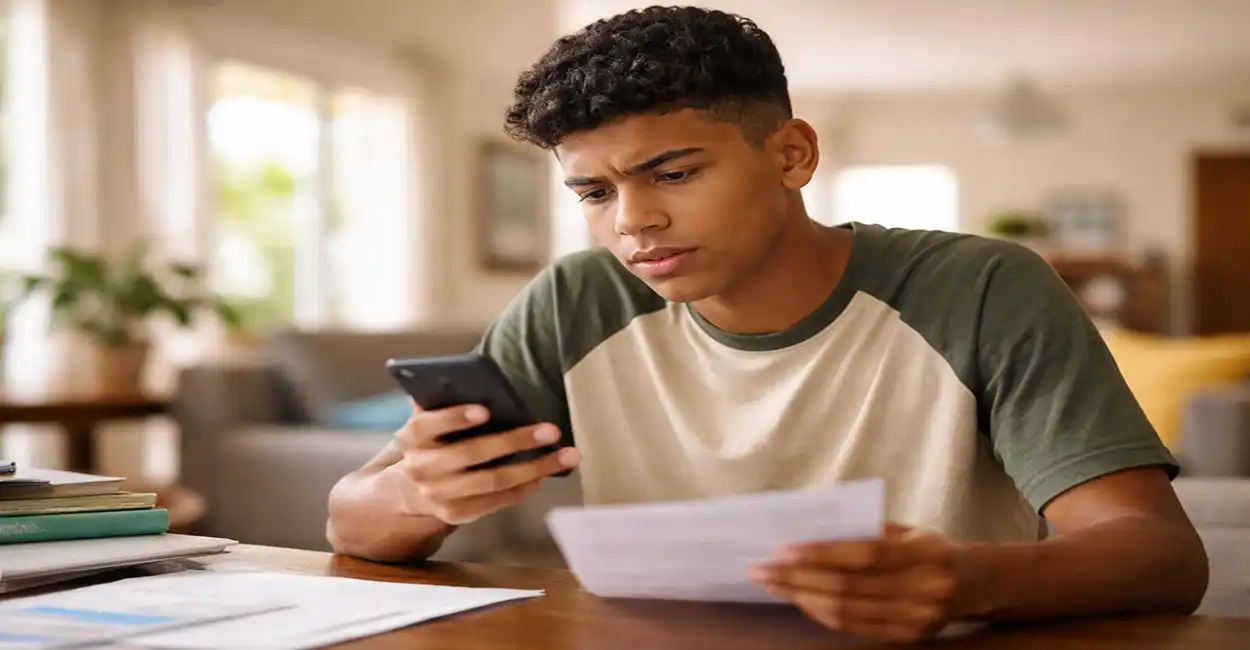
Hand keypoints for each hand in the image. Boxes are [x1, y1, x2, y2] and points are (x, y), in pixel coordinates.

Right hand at [391, 402, 580, 524]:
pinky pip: (497, 501)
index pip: (428, 424)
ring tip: (567, 455)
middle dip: (514, 441)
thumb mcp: (429, 420)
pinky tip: (544, 474)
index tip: (485, 409)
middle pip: (471, 454)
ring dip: (534, 468)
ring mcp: (438, 495)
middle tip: (551, 430)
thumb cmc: (432, 442)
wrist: (410, 489)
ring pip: (492, 481)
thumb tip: (466, 379)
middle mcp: (421, 468)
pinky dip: (523, 487)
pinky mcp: (456, 514)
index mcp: (412, 437)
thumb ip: (442, 401)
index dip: (455, 417)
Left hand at [749, 523, 970, 643]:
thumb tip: (810, 532)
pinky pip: (852, 629)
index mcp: (925, 554)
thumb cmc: (933, 548)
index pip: (864, 555)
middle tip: (762, 569)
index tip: (784, 549)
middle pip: (848, 588)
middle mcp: (923, 591)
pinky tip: (799, 599)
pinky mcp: (906, 639)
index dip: (821, 554)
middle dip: (798, 579)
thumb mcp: (908, 531)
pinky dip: (820, 614)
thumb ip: (866, 531)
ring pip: (845, 613)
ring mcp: (915, 620)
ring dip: (801, 598)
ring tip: (772, 584)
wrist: (979, 584)